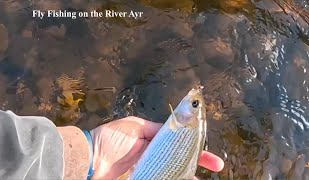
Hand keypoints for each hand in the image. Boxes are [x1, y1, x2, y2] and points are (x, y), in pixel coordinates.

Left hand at [90, 116, 223, 179]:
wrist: (90, 160)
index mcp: (153, 139)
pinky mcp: (145, 178)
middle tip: (216, 166)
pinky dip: (174, 178)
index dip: (195, 145)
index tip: (210, 151)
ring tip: (198, 178)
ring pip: (174, 172)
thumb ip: (156, 128)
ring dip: (187, 174)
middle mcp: (154, 154)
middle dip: (198, 162)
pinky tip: (185, 179)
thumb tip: (175, 126)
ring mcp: (150, 169)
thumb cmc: (111, 139)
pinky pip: (163, 178)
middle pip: (180, 159)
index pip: (179, 141)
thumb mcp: (135, 127)